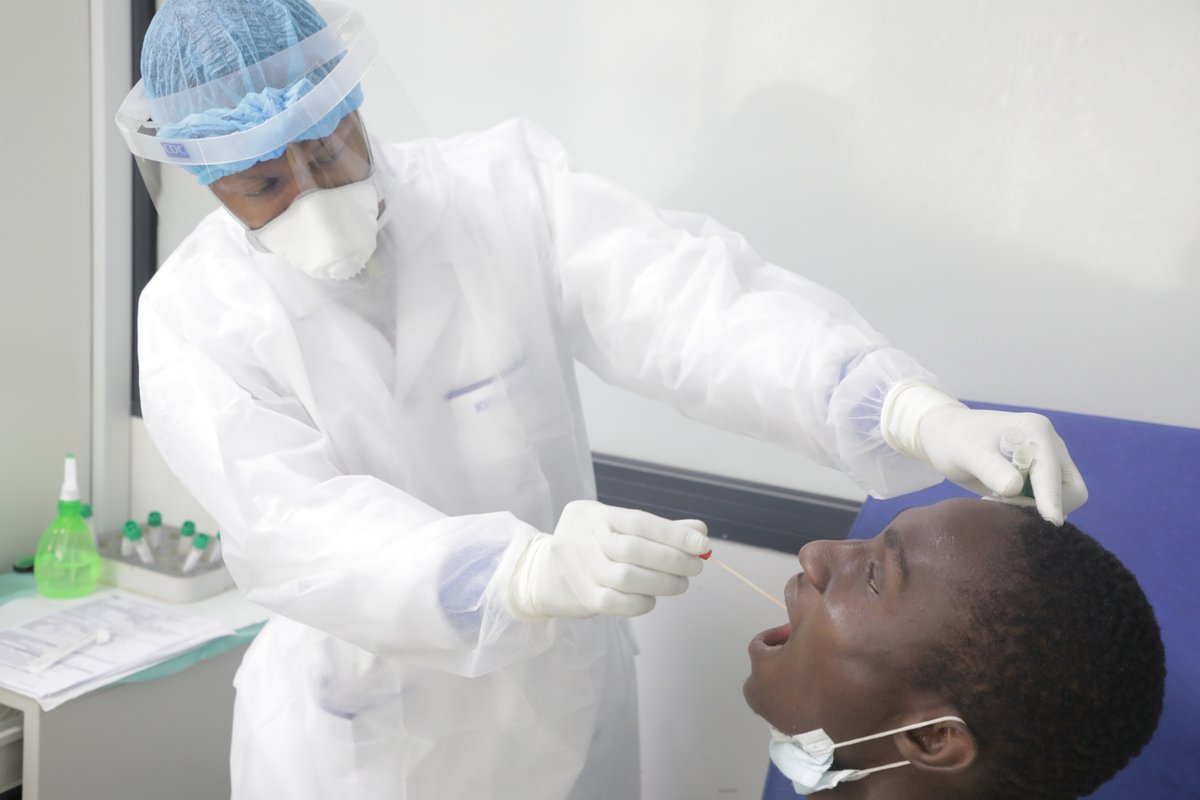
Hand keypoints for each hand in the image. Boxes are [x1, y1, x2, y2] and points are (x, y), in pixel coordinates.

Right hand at [506, 500, 708, 620]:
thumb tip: (700, 532)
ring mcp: (575, 566)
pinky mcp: (577, 594)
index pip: (639, 521)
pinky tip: (652, 599)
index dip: (674, 534)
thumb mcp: (619, 529)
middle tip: (695, 567)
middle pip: (633, 549)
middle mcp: (581, 536)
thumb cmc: (593, 547)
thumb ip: (659, 531)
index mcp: (594, 514)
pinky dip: (639, 603)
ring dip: (661, 583)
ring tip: (680, 584)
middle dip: (672, 560)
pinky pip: (614, 603)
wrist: (542, 572)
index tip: (702, 544)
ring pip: (625, 578)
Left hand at [883, 383, 1087, 524]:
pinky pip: (1048, 501)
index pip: (1054, 474)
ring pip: (1062, 498)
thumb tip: (1015, 488)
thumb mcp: (967, 453)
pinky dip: (1029, 506)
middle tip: (1002, 504)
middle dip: (1044, 506)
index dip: (1052, 500)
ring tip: (996, 499)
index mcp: (1037, 432)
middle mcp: (1050, 445)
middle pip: (1072, 490)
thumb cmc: (955, 441)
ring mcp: (1048, 460)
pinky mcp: (1041, 476)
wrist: (946, 437)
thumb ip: (990, 469)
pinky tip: (1000, 499)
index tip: (1051, 523)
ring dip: (1035, 507)